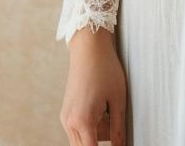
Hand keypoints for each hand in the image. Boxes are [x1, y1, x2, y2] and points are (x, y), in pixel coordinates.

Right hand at [60, 26, 128, 145]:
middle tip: (113, 121)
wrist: (89, 48)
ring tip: (109, 111)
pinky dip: (90, 126)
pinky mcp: (66, 111)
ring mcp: (65, 117)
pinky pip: (77, 130)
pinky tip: (101, 108)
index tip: (115, 145)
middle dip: (101, 142)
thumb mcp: (118, 99)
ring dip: (96, 135)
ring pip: (81, 140)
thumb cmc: (105, 69)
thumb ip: (118, 128)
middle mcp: (70, 122)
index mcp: (84, 121)